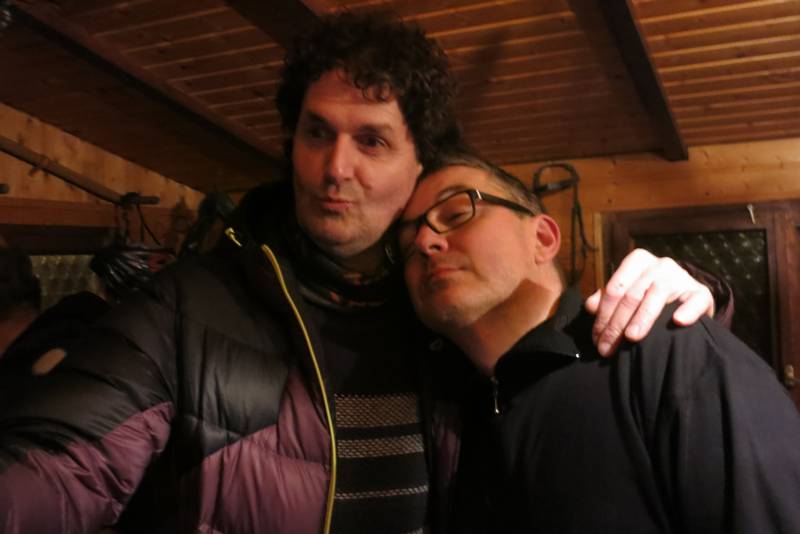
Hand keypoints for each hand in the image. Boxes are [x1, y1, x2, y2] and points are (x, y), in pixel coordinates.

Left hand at [585, 248, 713, 355]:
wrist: (687, 299)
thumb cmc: (650, 297)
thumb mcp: (628, 294)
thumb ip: (607, 299)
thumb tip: (590, 306)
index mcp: (637, 261)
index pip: (615, 288)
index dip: (603, 315)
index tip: (596, 338)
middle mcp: (659, 264)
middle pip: (632, 295)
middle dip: (616, 324)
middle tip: (607, 347)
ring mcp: (681, 276)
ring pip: (657, 295)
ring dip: (643, 318)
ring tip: (632, 337)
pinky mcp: (701, 292)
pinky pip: (695, 300)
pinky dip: (687, 310)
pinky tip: (677, 321)